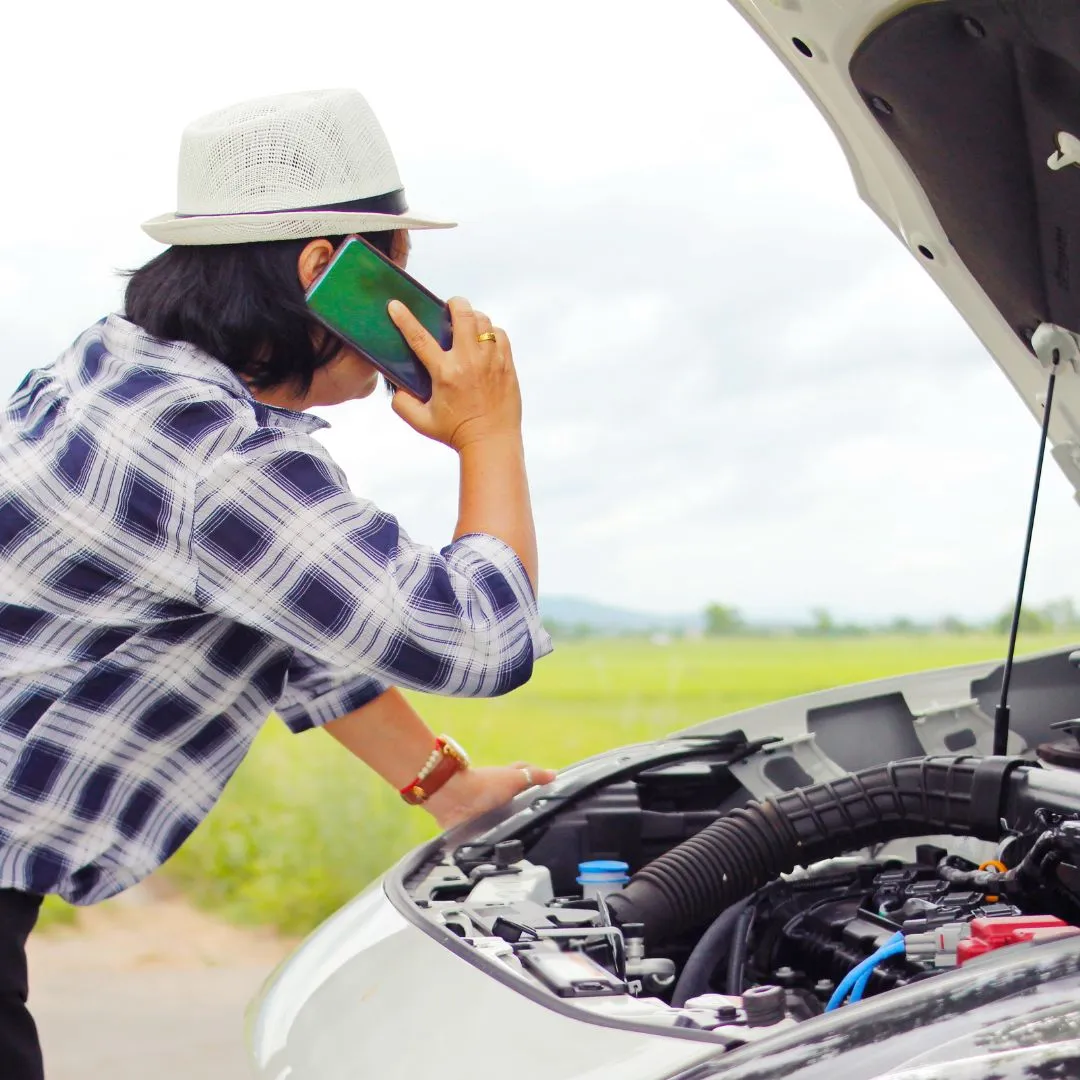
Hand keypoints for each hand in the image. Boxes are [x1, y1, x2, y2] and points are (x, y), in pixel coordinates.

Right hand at [387, 296, 521, 450]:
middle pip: (462, 314)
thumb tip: (397, 387)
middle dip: (454, 304)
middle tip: (449, 307)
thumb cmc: (456, 433)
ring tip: (466, 325)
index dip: (404, 318)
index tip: (395, 305)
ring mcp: (491, 360)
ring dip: (472, 317)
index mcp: (445, 373)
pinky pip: (500, 335)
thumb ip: (402, 404)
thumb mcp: (422, 422)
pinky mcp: (507, 364)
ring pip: (484, 321)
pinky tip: (484, 340)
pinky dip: (490, 332)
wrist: (491, 442)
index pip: (419, 338)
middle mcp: (469, 361)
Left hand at [423, 762, 555, 830]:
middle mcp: (495, 794)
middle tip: (541, 819)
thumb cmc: (484, 785)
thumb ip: (532, 777)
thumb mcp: (513, 779)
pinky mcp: (474, 828)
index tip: (549, 785)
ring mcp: (484, 811)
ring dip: (509, 826)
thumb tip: (554, 774)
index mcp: (505, 780)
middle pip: (512, 797)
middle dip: (523, 806)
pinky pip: (487, 835)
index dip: (534, 778)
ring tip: (526, 840)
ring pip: (501, 818)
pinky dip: (494, 841)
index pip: (523, 775)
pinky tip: (503, 850)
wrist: (454, 800)